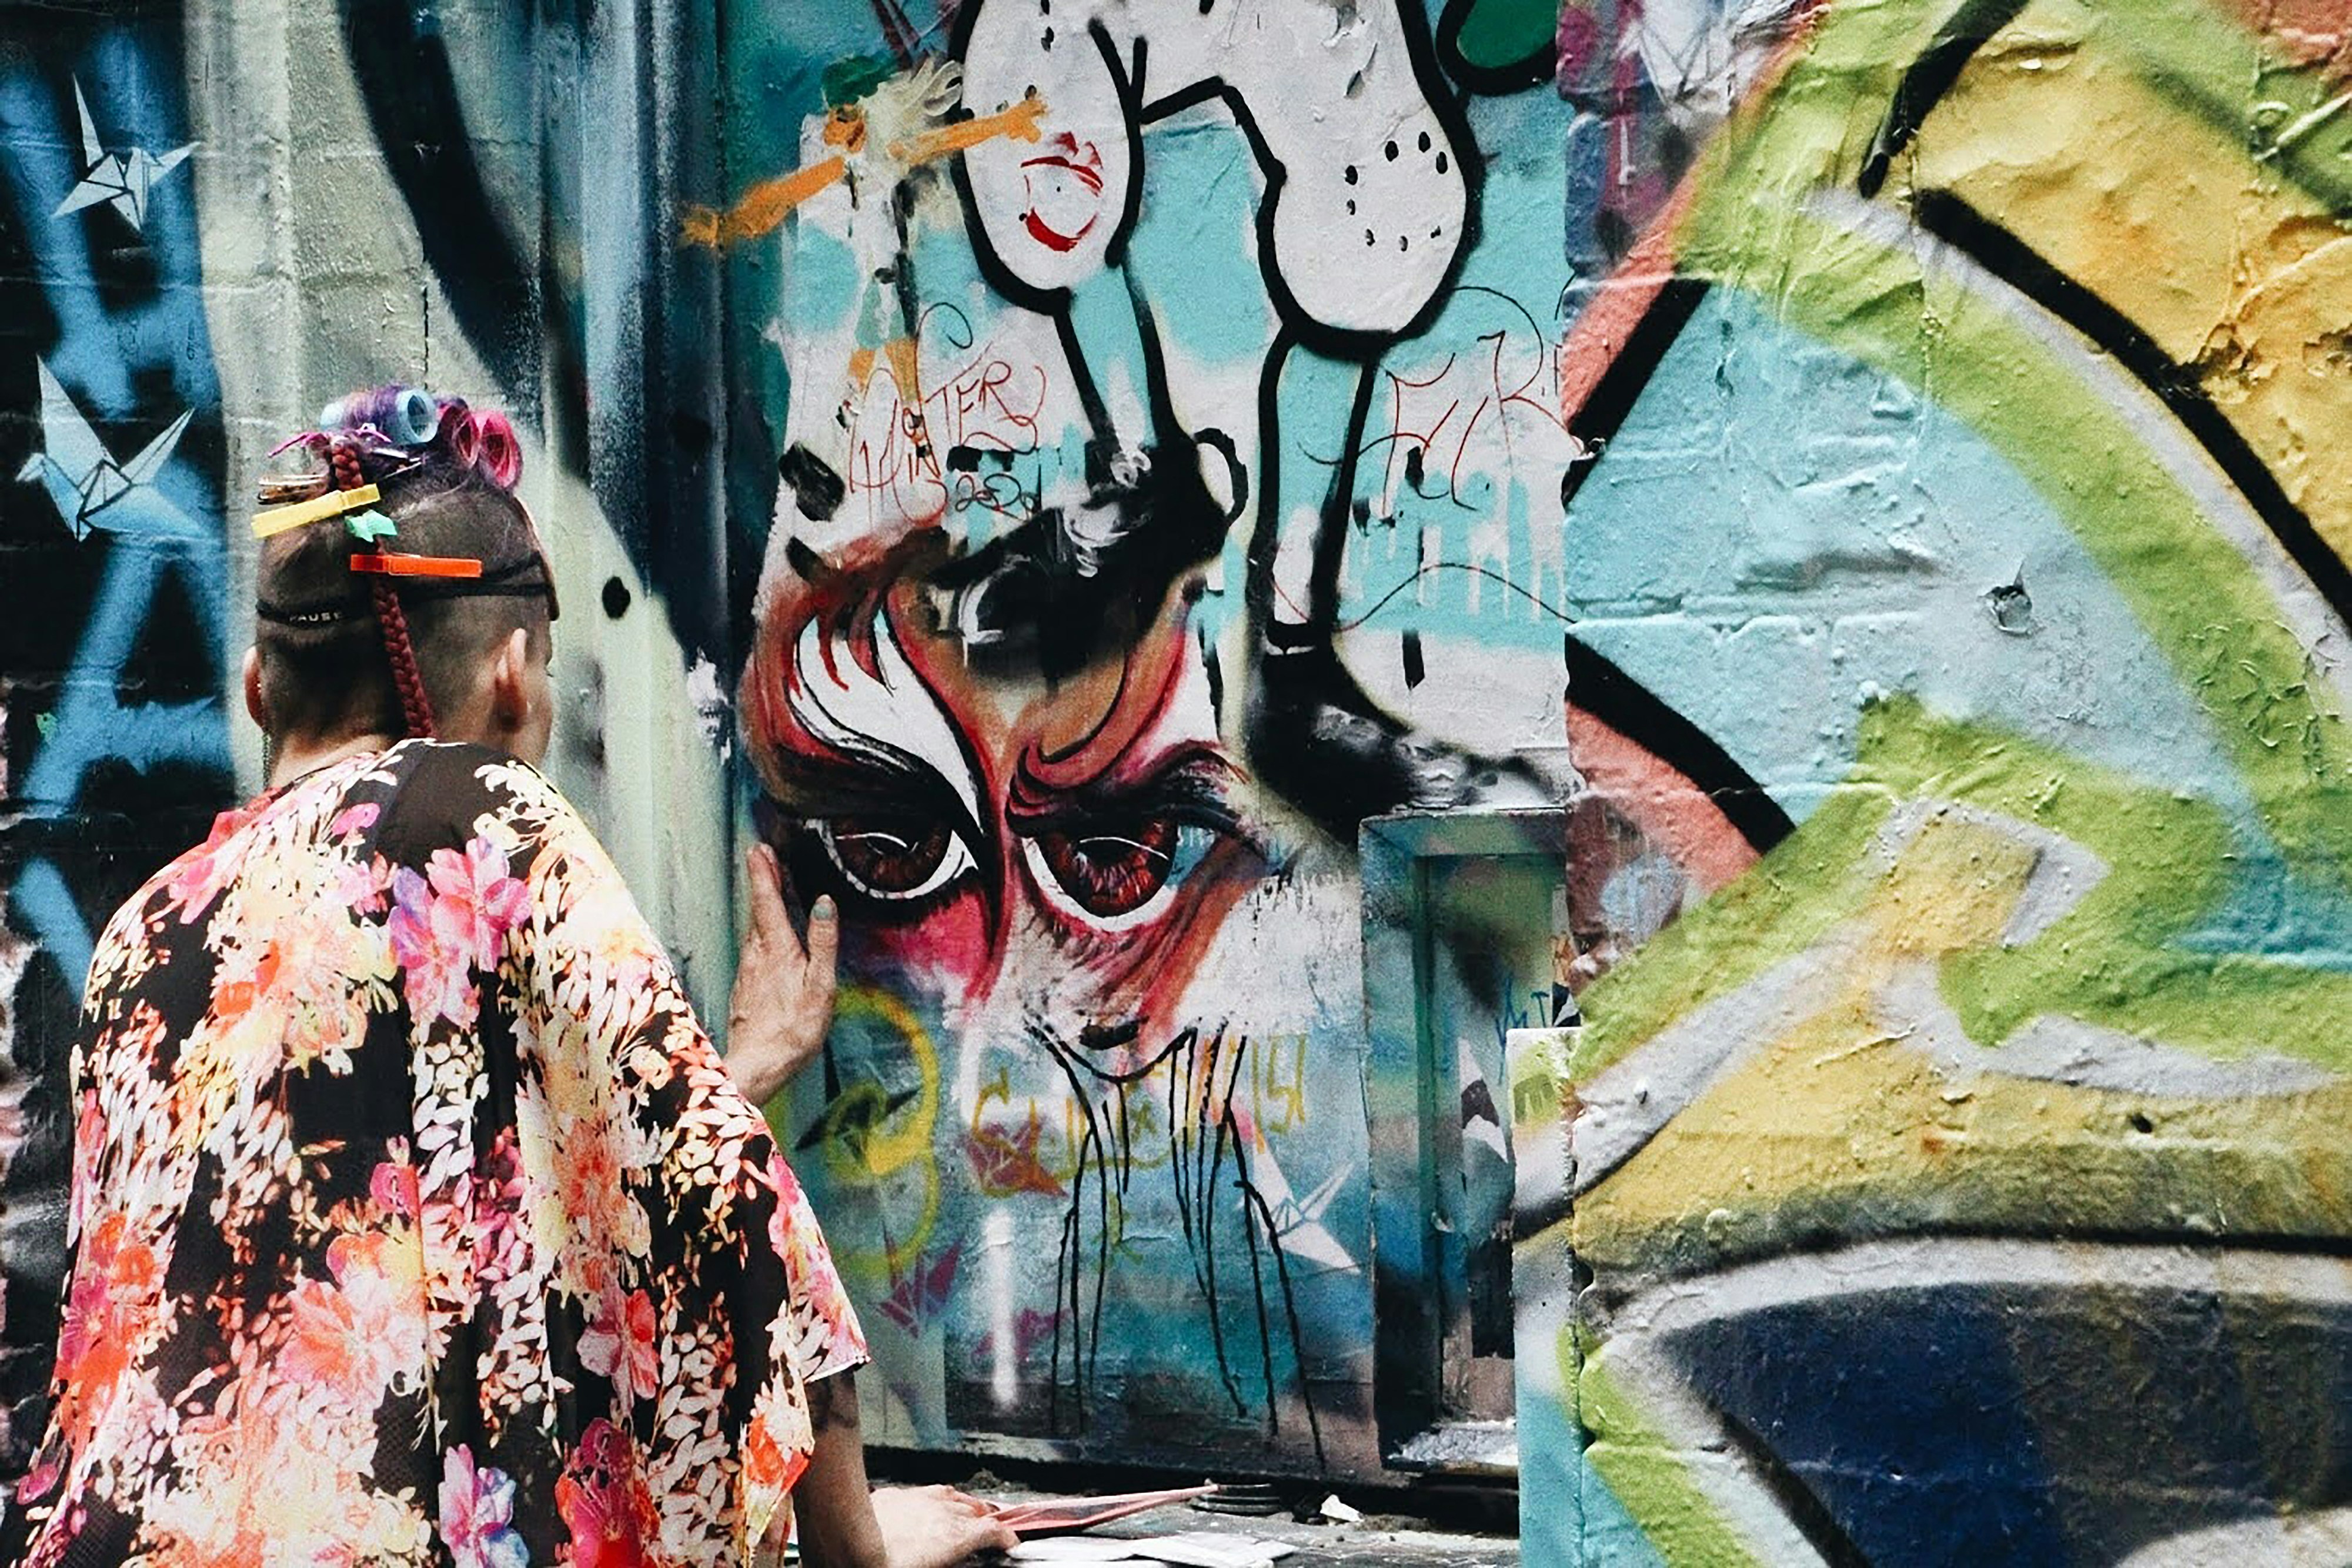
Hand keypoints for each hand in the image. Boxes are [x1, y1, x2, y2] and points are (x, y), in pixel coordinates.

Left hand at [725, 843, 838, 1107]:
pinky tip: (765, 932)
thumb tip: (824, 904)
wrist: (759, 1064)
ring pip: (752, 927)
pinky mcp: (745, 986)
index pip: (767, 901)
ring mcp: (748, 970)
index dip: (764, 873)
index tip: (760, 849)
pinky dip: (758, 928)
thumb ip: (822, 942)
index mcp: (777, 949)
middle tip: (761, 854)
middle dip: (760, 880)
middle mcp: (757, 954)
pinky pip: (752, 946)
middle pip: (757, 909)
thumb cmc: (794, 1029)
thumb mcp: (820, 985)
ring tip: (765, 884)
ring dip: (759, 903)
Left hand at [871, 1487, 1017, 1567]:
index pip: (993, 1530)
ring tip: (967, 1512)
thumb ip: (953, 1560)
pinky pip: (924, 1493)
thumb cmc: (888, 1565)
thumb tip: (956, 1558)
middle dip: (987, 1520)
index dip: (1006, 1536)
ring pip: (953, 1496)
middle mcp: (943, 1511)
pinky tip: (930, 1505)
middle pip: (976, 1510)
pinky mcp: (896, 1496)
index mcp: (956, 1535)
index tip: (1010, 1542)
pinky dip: (934, 1500)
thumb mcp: (935, 1565)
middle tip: (991, 1530)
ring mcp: (919, 1499)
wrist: (850, 1544)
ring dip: (963, 1506)